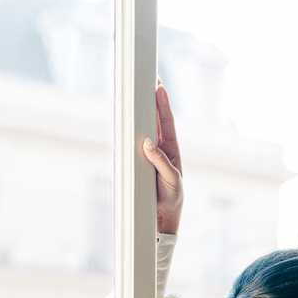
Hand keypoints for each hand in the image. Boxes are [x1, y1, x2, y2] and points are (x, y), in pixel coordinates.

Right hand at [139, 80, 183, 234]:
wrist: (163, 217)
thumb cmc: (171, 197)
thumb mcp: (171, 180)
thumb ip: (161, 162)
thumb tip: (148, 142)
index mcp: (171, 150)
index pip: (167, 123)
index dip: (163, 105)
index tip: (159, 87)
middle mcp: (160, 149)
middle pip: (155, 120)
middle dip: (153, 101)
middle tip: (149, 80)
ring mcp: (148, 155)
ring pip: (143, 129)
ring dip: (140, 113)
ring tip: (136, 94)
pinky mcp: (138, 163)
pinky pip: (131, 144)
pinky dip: (129, 131)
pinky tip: (125, 120)